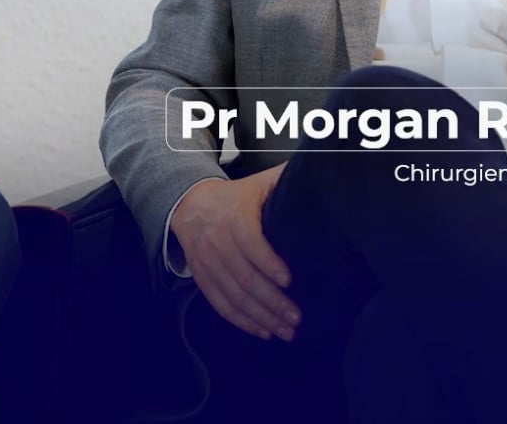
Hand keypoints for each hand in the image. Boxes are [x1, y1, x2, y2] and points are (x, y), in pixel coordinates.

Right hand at [168, 164, 298, 340]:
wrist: (189, 204)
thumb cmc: (234, 197)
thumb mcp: (258, 182)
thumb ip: (284, 180)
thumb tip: (317, 174)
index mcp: (234, 218)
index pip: (251, 243)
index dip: (269, 264)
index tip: (289, 280)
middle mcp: (218, 243)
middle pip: (245, 278)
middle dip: (272, 301)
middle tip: (296, 317)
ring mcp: (208, 263)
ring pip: (234, 296)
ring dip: (261, 317)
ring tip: (285, 331)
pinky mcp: (203, 278)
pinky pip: (220, 304)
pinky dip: (241, 321)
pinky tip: (261, 331)